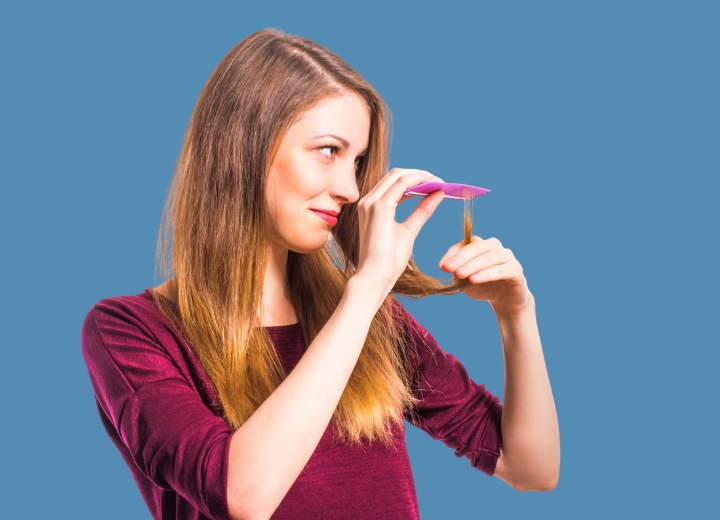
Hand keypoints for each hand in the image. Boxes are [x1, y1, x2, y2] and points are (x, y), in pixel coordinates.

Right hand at [355, 168, 445, 292]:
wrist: (376, 276)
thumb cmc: (389, 260)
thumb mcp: (409, 230)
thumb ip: (421, 211)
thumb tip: (437, 194)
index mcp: (372, 206)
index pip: (394, 183)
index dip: (415, 179)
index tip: (435, 184)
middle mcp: (368, 201)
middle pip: (396, 174)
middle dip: (420, 174)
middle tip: (440, 181)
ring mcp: (372, 202)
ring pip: (399, 175)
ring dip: (422, 176)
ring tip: (440, 183)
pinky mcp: (379, 207)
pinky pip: (402, 184)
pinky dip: (419, 182)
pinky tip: (434, 187)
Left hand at [438, 235, 532, 314]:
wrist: (505, 301)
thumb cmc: (483, 287)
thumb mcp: (465, 281)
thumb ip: (457, 273)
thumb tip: (446, 266)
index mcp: (481, 246)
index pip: (466, 244)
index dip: (453, 254)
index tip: (442, 266)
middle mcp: (495, 247)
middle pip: (477, 247)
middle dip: (461, 258)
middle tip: (449, 268)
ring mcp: (507, 257)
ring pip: (489, 257)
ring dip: (472, 265)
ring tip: (460, 274)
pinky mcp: (516, 269)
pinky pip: (500, 270)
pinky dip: (486, 274)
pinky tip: (474, 279)